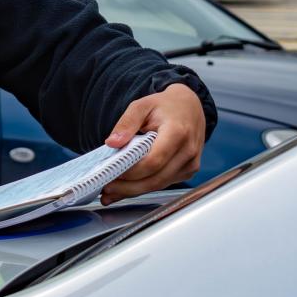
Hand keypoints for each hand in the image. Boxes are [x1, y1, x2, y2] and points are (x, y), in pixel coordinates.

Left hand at [100, 83, 205, 203]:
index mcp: (177, 133)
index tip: (111, 172)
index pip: (153, 161)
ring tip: (111, 191)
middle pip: (156, 179)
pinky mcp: (188, 171)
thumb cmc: (165, 106)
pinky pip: (164, 184)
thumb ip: (126, 123)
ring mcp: (190, 164)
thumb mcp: (142, 106)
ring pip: (159, 185)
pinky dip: (144, 187)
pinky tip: (126, 188)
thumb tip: (112, 143)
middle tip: (106, 188)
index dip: (131, 172)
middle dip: (128, 187)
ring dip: (133, 191)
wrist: (189, 107)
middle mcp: (188, 151)